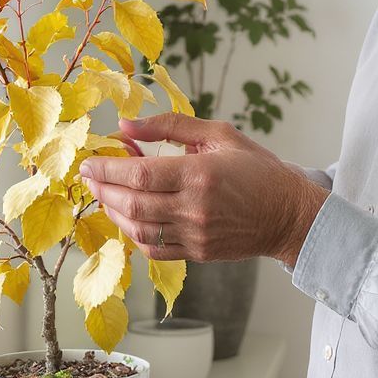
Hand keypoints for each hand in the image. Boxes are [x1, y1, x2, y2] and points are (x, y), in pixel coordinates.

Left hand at [78, 112, 327, 265]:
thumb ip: (170, 126)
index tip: (89, 162)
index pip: (140, 175)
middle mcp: (195, 207)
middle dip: (103, 189)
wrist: (289, 214)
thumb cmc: (256, 169)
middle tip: (89, 176)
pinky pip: (154, 248)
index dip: (108, 169)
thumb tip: (127, 125)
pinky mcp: (197, 253)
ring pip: (138, 229)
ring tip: (104, 194)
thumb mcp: (219, 134)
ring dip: (114, 212)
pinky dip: (133, 234)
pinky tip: (128, 216)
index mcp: (200, 174)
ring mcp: (195, 234)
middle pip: (133, 202)